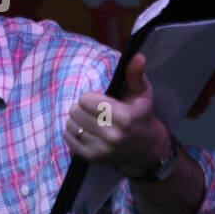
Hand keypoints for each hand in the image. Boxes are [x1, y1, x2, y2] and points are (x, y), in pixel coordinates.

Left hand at [64, 53, 170, 176]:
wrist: (146, 149)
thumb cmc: (142, 115)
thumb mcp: (142, 93)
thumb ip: (135, 74)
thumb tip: (137, 56)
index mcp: (124, 118)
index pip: (87, 99)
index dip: (91, 96)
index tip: (101, 100)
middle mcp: (112, 136)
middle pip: (76, 111)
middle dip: (83, 107)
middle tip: (95, 110)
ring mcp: (100, 149)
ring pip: (71, 125)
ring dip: (77, 119)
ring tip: (90, 119)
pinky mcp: (91, 158)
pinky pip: (68, 138)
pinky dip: (72, 131)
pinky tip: (85, 129)